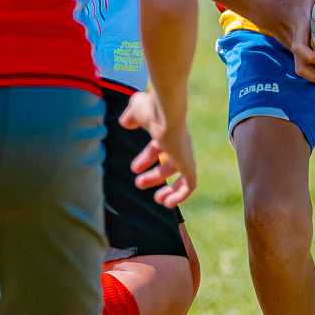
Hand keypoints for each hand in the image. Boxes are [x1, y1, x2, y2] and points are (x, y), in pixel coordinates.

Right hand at [118, 90, 196, 206]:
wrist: (165, 113)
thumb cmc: (151, 109)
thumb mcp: (136, 111)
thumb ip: (131, 116)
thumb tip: (125, 122)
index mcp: (169, 132)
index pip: (160, 148)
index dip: (147, 158)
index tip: (134, 169)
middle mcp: (180, 144)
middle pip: (170, 165)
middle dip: (155, 176)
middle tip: (138, 184)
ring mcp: (186, 155)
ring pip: (182, 178)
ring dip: (169, 190)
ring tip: (158, 200)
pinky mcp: (189, 165)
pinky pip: (189, 185)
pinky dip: (180, 196)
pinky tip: (168, 204)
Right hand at [262, 0, 314, 98]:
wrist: (273, 13)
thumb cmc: (295, 2)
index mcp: (299, 32)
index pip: (299, 47)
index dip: (309, 54)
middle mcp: (296, 46)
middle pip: (302, 68)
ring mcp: (297, 54)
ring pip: (306, 75)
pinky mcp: (301, 58)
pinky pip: (310, 74)